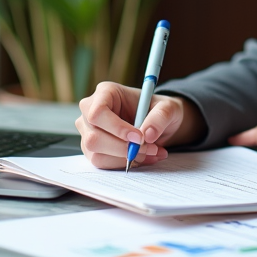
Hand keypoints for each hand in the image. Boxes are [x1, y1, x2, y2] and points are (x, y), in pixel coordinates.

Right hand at [75, 82, 204, 168]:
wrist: (155, 122)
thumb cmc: (157, 109)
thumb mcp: (167, 108)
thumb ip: (160, 117)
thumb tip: (147, 135)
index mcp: (106, 92)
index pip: (98, 113)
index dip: (116, 128)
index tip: (139, 137)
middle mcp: (90, 111)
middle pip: (94, 138)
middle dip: (124, 148)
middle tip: (150, 148)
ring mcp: (88, 131)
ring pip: (97, 154)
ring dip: (126, 158)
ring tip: (151, 152)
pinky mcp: (92, 149)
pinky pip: (102, 163)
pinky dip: (125, 164)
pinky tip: (143, 157)